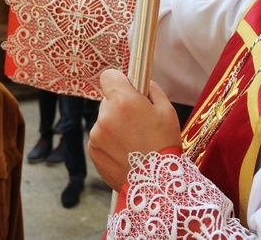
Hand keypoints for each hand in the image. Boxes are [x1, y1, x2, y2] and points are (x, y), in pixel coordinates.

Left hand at [87, 69, 180, 190]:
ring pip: (104, 120)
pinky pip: (100, 137)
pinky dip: (110, 141)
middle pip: (108, 100)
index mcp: (123, 102)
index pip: (109, 76)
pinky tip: (125, 152)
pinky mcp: (93, 149)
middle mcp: (105, 115)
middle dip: (120, 106)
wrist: (156, 184)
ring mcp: (96, 134)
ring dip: (115, 125)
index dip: (119, 80)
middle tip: (138, 122)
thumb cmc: (164, 145)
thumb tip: (142, 82)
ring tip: (133, 142)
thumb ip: (152, 90)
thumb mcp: (167, 111)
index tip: (128, 88)